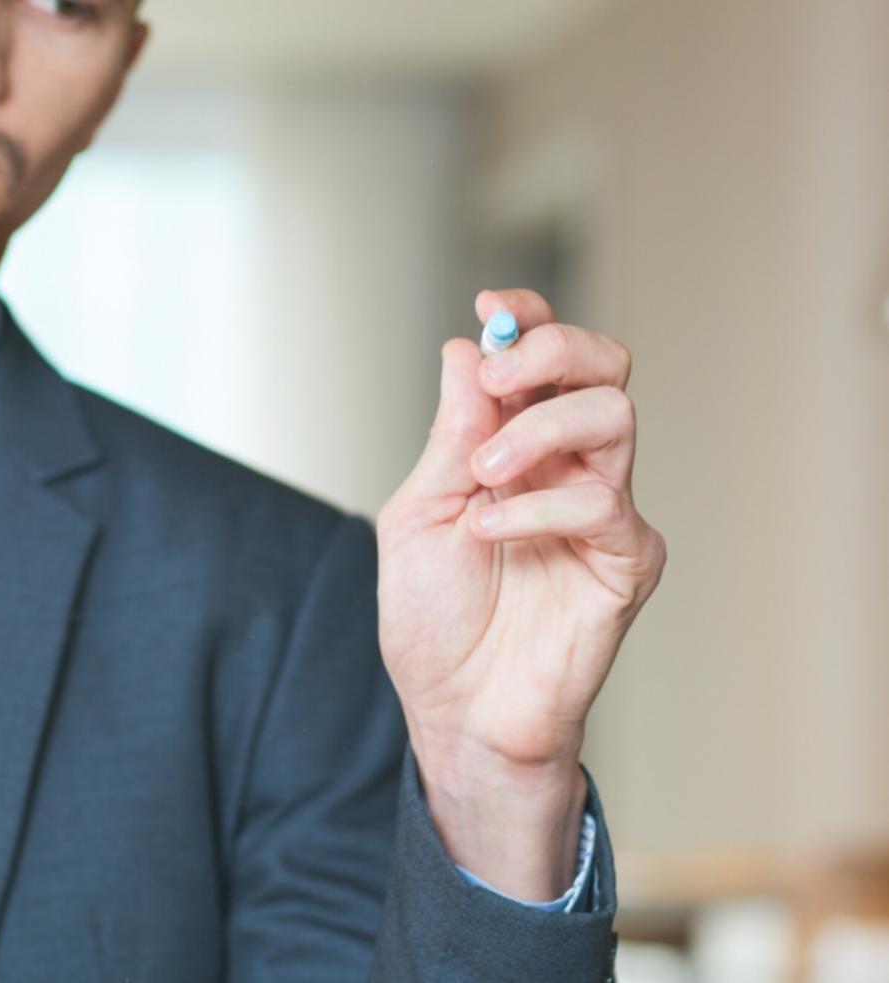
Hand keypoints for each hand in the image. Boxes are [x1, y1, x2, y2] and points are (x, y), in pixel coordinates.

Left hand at [375, 289, 665, 900]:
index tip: (493, 307)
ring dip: (541, 428)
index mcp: (514, 446)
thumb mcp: (420, 512)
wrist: (455, 710)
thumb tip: (468, 349)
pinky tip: (491, 534)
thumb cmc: (434, 618)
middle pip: (602, 365)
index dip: (527, 320)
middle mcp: (567, 466)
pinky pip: (603, 501)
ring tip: (483, 475)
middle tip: (502, 383)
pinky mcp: (627, 559)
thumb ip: (451, 435)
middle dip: (553, 350)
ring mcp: (603, 510)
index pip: (543, 360)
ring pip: (615, 414)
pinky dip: (539, 506)